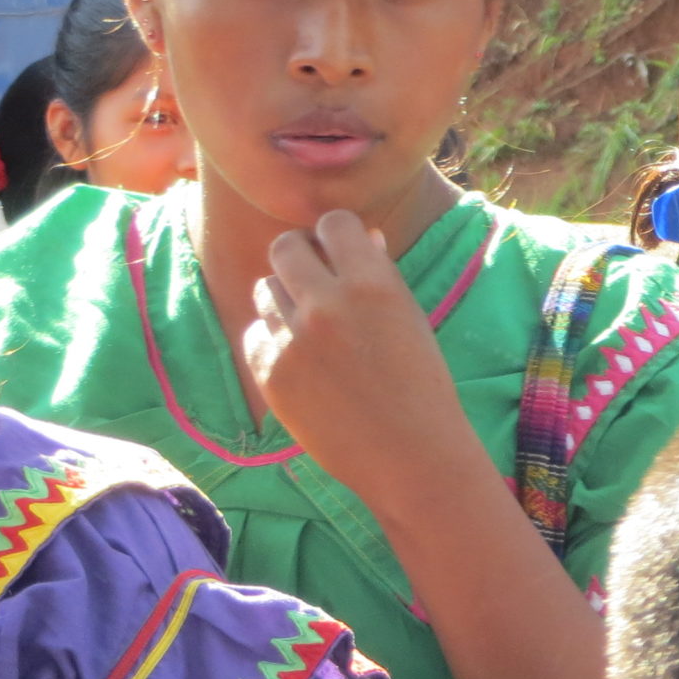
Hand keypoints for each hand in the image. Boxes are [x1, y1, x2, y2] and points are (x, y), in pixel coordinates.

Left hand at [244, 210, 478, 508]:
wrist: (410, 456)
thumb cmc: (422, 387)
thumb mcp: (412, 320)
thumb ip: (380, 274)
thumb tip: (362, 235)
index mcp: (372, 284)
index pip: (333, 222)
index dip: (337, 235)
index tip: (342, 253)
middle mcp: (326, 304)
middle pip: (285, 247)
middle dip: (300, 257)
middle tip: (315, 280)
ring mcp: (293, 339)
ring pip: (265, 289)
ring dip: (286, 300)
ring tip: (313, 330)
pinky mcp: (270, 372)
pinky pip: (257, 333)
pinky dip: (274, 341)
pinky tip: (303, 362)